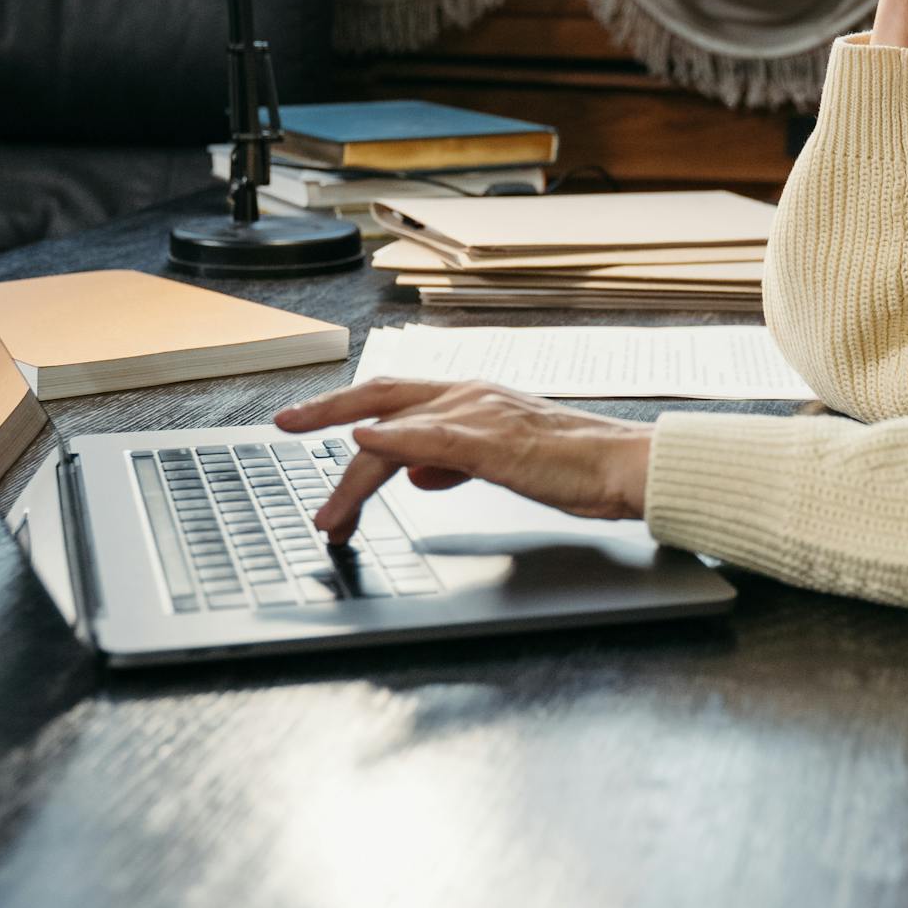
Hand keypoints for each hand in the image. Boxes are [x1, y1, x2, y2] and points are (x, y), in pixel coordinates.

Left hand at [274, 379, 654, 543]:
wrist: (624, 467)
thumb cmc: (576, 468)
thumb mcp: (501, 462)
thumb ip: (453, 461)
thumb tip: (417, 471)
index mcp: (471, 399)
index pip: (394, 399)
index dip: (346, 411)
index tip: (308, 424)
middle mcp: (469, 395)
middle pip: (379, 394)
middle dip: (324, 410)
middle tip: (283, 424)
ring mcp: (480, 413)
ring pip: (395, 427)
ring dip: (351, 472)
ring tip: (327, 513)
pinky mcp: (494, 439)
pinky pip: (432, 435)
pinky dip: (393, 438)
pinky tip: (363, 444)